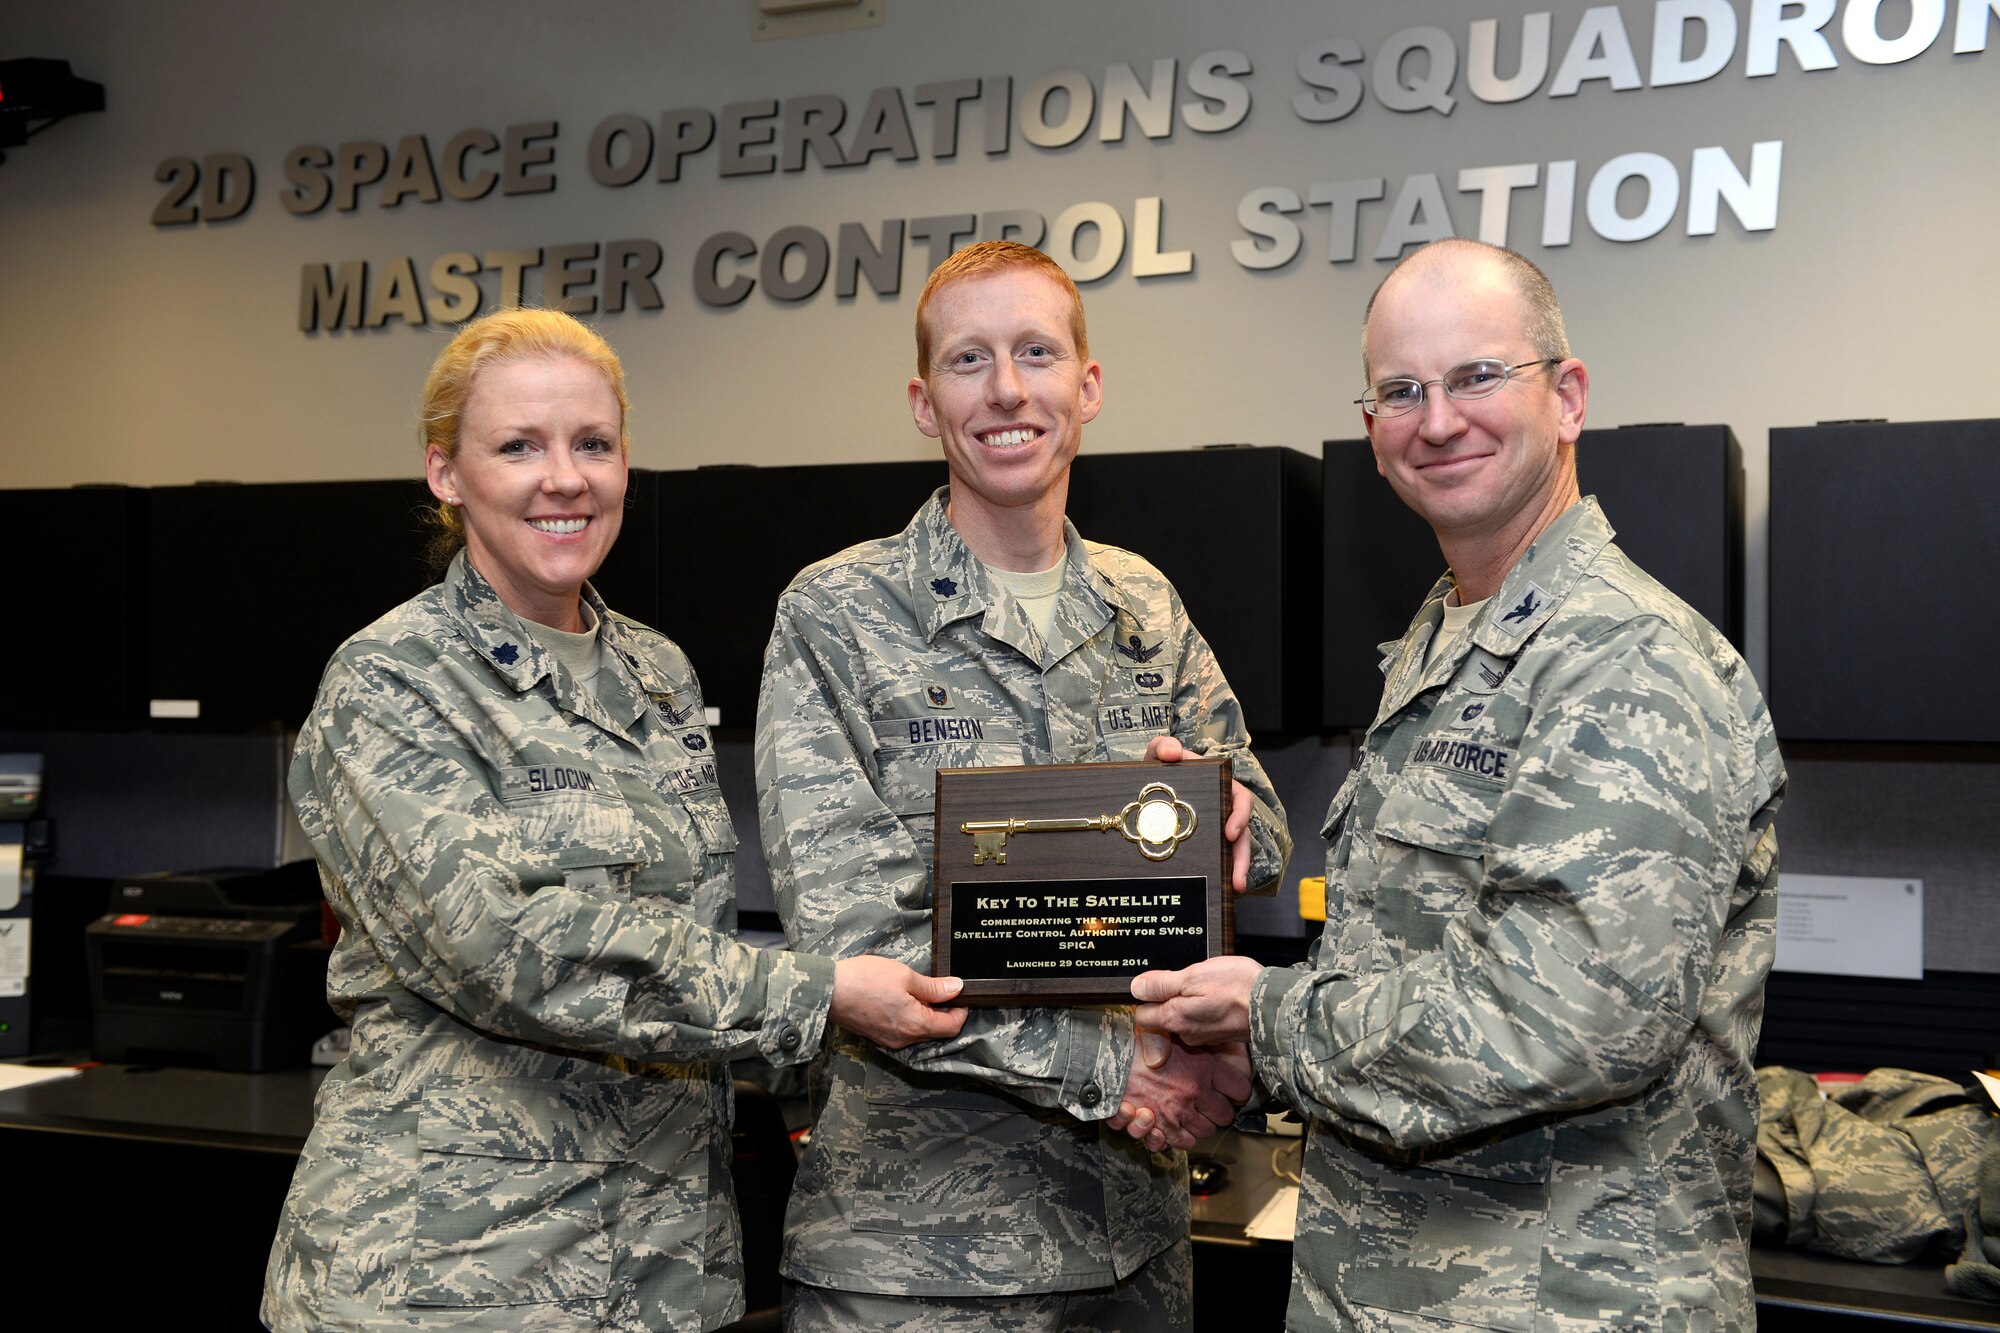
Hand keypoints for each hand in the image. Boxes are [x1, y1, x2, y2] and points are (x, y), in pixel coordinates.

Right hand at [830, 956, 966, 1049]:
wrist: (828, 991)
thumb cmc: (865, 980)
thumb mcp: (905, 976)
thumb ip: (934, 987)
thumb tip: (957, 988)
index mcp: (915, 1025)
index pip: (951, 1027)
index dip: (961, 1011)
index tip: (961, 995)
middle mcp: (904, 1039)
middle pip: (935, 1032)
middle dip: (944, 1012)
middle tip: (942, 989)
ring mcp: (889, 1040)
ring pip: (918, 1032)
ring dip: (925, 1014)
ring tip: (919, 990)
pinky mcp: (877, 1036)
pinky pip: (902, 1031)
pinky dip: (909, 1018)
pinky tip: (902, 999)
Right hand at [1107, 1033, 1251, 1151]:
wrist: (1107, 1061)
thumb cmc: (1135, 1045)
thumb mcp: (1170, 1035)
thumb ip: (1190, 1043)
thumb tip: (1203, 1045)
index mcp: (1203, 1067)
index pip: (1239, 1089)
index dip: (1236, 1091)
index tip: (1231, 1090)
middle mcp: (1196, 1092)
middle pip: (1225, 1115)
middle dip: (1219, 1112)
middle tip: (1210, 1105)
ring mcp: (1180, 1112)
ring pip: (1206, 1131)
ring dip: (1200, 1125)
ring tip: (1191, 1115)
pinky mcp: (1163, 1127)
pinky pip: (1184, 1141)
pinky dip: (1181, 1137)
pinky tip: (1175, 1125)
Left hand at [1131, 955, 1261, 1045]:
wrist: (1275, 1004)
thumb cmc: (1238, 987)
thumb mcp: (1194, 976)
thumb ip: (1162, 984)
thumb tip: (1136, 987)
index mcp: (1174, 1019)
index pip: (1142, 1015)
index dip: (1146, 997)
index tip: (1157, 983)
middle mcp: (1186, 1034)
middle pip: (1162, 1018)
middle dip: (1167, 1000)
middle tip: (1186, 980)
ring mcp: (1204, 1037)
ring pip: (1183, 1019)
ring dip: (1188, 1003)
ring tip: (1206, 986)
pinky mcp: (1220, 1035)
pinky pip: (1202, 1021)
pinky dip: (1205, 1009)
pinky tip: (1217, 996)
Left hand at [1143, 734, 1253, 892]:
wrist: (1143, 790)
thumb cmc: (1158, 770)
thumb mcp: (1158, 755)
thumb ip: (1163, 747)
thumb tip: (1172, 753)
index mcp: (1218, 786)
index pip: (1239, 798)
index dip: (1240, 815)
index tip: (1230, 832)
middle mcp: (1221, 809)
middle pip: (1242, 833)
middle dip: (1242, 856)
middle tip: (1237, 876)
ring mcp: (1213, 829)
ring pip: (1234, 852)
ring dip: (1236, 871)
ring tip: (1235, 889)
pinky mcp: (1204, 844)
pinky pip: (1218, 860)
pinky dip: (1221, 874)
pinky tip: (1219, 891)